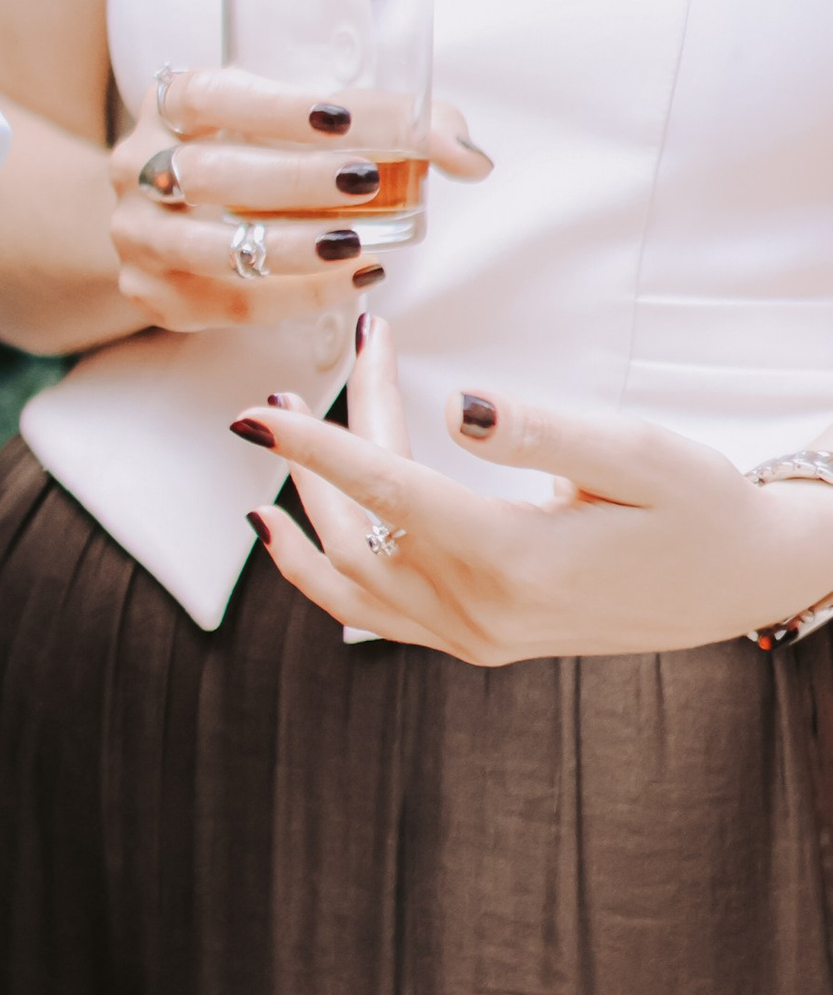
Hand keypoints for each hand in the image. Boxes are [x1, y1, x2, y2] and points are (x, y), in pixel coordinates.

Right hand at [109, 64, 490, 335]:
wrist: (164, 214)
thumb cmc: (254, 154)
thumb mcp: (306, 125)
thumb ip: (393, 126)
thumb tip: (471, 157)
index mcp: (172, 104)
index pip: (215, 95)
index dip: (276, 107)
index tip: (343, 118)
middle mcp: (139, 166)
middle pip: (210, 174)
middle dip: (293, 181)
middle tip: (365, 183)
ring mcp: (138, 234)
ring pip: (207, 248)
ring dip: (290, 248)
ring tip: (357, 247)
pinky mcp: (152, 292)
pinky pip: (224, 302)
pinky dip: (291, 298)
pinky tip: (346, 283)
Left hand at [234, 313, 832, 661]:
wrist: (738, 579)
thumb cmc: (698, 507)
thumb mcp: (639, 453)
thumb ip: (541, 431)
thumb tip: (456, 406)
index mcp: (517, 560)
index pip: (388, 493)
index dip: (316, 448)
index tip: (257, 414)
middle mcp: (482, 612)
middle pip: (366, 519)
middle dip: (333, 438)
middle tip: (346, 354)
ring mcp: (475, 636)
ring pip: (352, 572)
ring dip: (305, 503)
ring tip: (278, 430)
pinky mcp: (476, 639)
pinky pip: (369, 614)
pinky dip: (315, 574)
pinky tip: (280, 532)